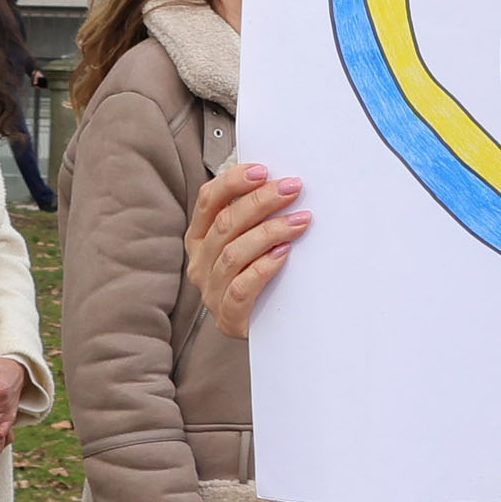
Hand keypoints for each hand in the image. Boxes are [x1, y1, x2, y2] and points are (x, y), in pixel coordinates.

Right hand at [184, 160, 308, 336]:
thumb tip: (280, 183)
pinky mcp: (228, 317)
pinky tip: (284, 254)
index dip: (233, 182)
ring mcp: (210, 291)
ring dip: (270, 232)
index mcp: (200, 238)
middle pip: (225, 224)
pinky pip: (242, 288)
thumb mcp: (251, 242)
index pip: (208, 201)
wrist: (267, 331)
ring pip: (234, 253)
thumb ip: (254, 217)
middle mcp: (200, 262)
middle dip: (260, 201)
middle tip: (292, 189)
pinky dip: (263, 268)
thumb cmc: (260, 278)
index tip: (262, 170)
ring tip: (300, 221)